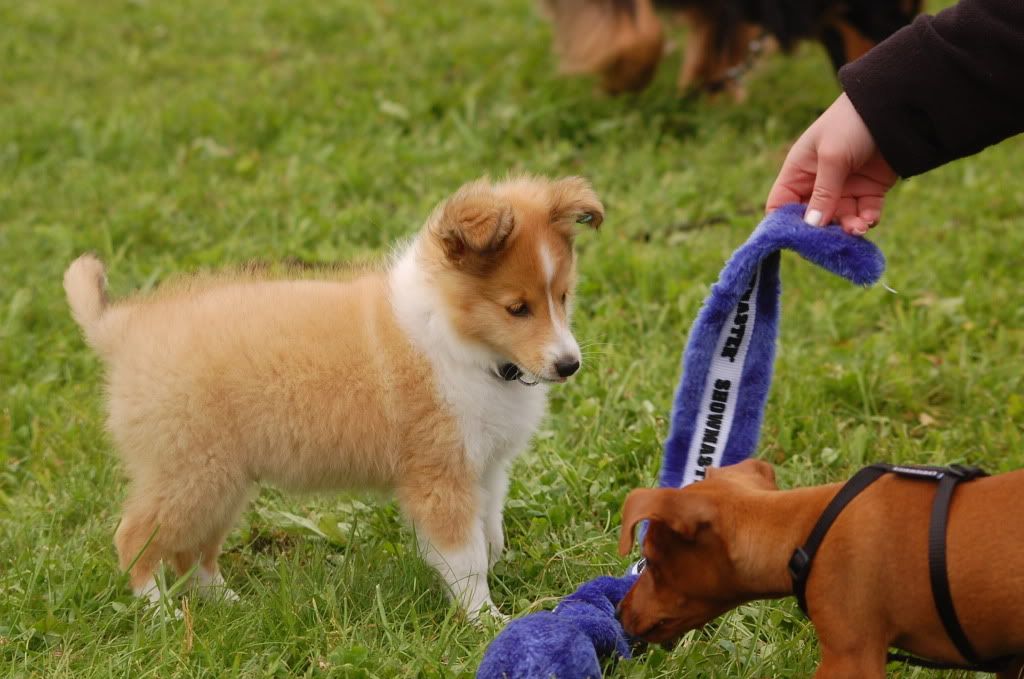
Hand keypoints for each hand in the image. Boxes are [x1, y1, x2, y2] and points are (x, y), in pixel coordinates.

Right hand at [765, 93, 897, 234]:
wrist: (897, 106)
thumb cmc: (852, 123)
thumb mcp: (833, 157)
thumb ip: (823, 193)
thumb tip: (811, 227)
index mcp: (799, 171)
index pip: (781, 204)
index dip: (784, 223)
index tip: (795, 238)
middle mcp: (818, 182)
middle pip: (812, 218)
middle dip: (822, 230)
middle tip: (833, 239)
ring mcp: (845, 187)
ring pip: (840, 219)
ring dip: (848, 227)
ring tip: (859, 228)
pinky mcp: (870, 190)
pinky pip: (864, 213)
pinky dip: (867, 220)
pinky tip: (870, 219)